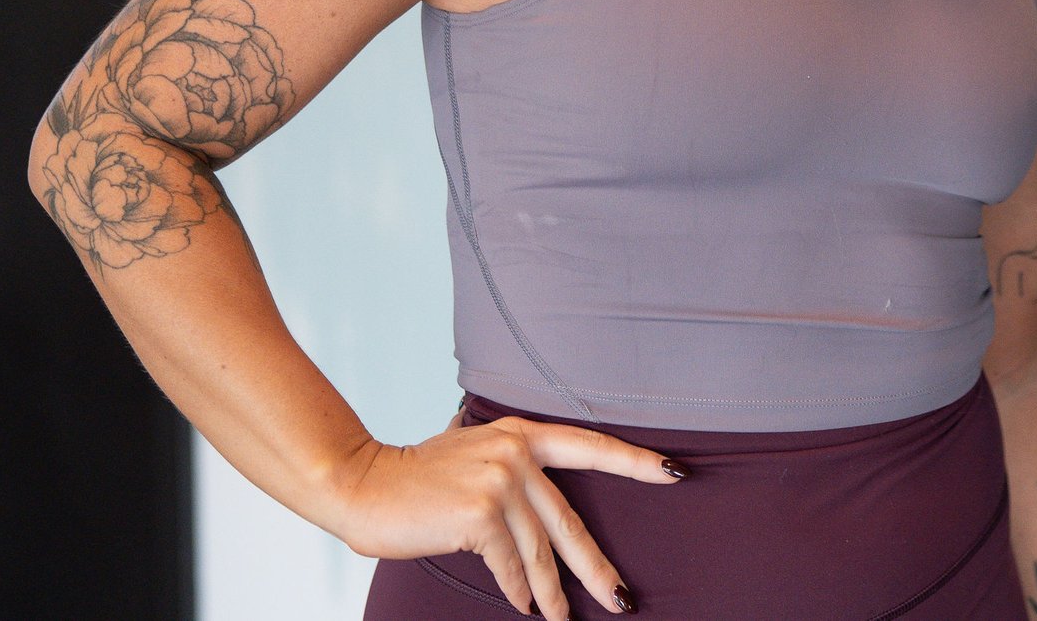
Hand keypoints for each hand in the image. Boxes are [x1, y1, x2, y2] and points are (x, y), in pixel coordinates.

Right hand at [324, 411, 682, 618]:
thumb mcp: (470, 452)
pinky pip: (510, 566)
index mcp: (521, 433)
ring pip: (540, 552)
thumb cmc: (412, 477)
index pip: (591, 446)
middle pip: (569, 521)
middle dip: (596, 566)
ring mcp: (500, 482)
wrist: (361, 483)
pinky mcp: (480, 515)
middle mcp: (517, 452)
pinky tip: (523, 608)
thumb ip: (509, 462)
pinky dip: (517, 591)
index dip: (635, 461)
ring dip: (553, 592)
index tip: (675, 473)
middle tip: (621, 598)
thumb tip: (535, 492)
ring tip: (565, 618)